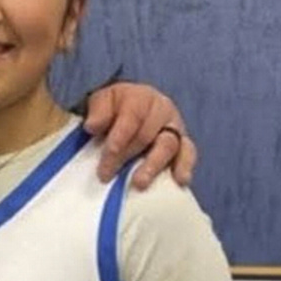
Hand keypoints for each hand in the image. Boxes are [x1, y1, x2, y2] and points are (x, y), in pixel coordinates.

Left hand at [82, 82, 197, 187]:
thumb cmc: (114, 107)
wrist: (130, 106)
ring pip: (168, 146)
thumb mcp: (101, 102)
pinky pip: (188, 154)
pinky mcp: (183, 143)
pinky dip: (185, 167)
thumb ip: (98, 112)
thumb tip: (92, 126)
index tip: (108, 154)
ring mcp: (175, 127)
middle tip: (106, 174)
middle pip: (147, 134)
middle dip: (126, 156)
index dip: (119, 137)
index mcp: (141, 97)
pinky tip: (180, 180)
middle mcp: (162, 110)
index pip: (131, 117)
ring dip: (153, 165)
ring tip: (139, 183)